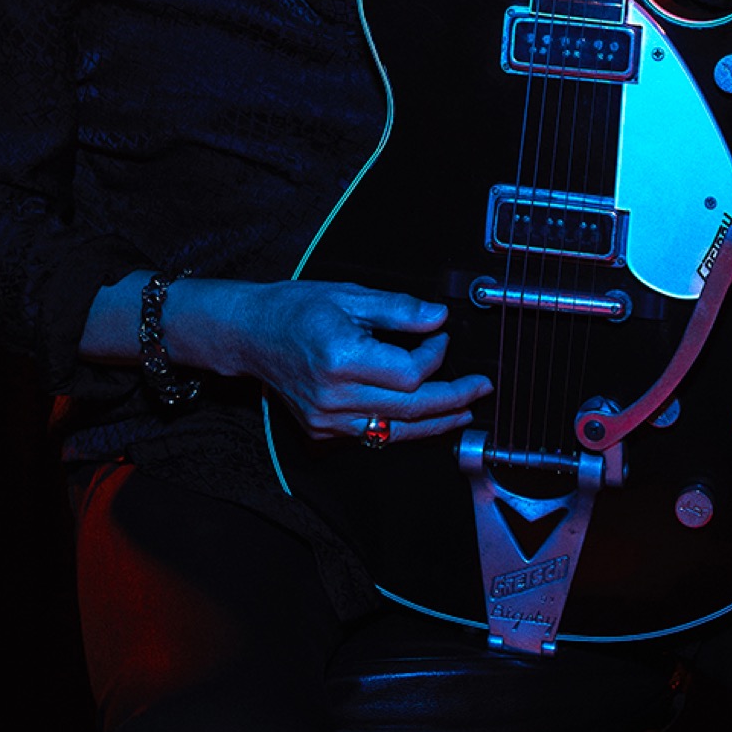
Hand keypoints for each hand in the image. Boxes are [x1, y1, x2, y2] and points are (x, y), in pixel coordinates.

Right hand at [184, 277, 492, 444]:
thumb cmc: (296, 309)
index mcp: (341, 357)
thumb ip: (397, 309)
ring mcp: (327, 418)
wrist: (252, 335)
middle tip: (479, 388)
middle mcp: (334, 395)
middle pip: (410, 408)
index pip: (409, 371)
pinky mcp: (323, 430)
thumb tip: (438, 317)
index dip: (436, 355)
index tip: (443, 337)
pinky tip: (423, 418)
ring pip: (396, 431)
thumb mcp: (349, 296)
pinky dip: (403, 429)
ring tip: (463, 411)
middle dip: (452, 399)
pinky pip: (374, 436)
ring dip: (435, 423)